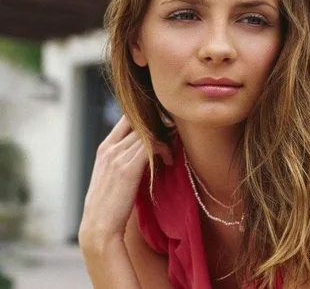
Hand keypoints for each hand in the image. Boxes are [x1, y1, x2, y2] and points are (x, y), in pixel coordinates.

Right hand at [78, 115, 171, 248]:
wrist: (99, 228)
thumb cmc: (109, 205)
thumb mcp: (111, 176)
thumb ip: (123, 160)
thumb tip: (145, 153)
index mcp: (104, 148)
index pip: (126, 119)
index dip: (147, 119)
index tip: (162, 129)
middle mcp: (109, 148)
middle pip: (139, 121)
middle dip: (159, 126)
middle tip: (173, 136)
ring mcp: (117, 156)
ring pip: (147, 132)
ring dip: (164, 139)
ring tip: (172, 151)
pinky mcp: (128, 168)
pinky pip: (151, 145)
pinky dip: (165, 149)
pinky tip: (170, 161)